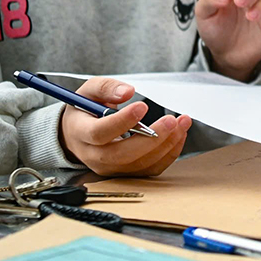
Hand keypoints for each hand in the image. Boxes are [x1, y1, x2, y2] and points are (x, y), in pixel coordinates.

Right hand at [58, 77, 190, 176]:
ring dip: (166, 145)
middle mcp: (94, 156)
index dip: (122, 122)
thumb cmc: (85, 111)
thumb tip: (128, 92)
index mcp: (80, 133)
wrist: (78, 135)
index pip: (99, 133)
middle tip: (170, 120)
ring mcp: (110, 168)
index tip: (142, 106)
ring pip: (140, 164)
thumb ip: (106, 88)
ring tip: (182, 123)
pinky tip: (178, 134)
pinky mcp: (126, 172)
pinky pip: (150, 168)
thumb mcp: (89, 91)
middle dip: (151, 138)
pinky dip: (169, 153)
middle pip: (122, 155)